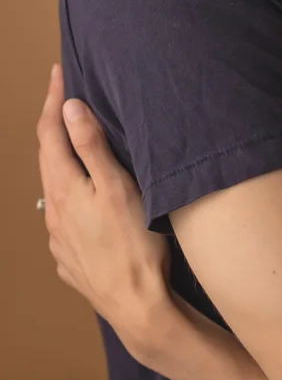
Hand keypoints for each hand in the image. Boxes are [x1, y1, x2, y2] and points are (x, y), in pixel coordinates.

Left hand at [37, 66, 171, 356]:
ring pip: (54, 191)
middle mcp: (54, 213)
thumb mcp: (119, 188)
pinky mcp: (70, 260)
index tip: (57, 72)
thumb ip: (93, 147)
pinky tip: (84, 202)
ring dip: (61, 163)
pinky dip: (70, 199)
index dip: (52, 100)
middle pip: (47, 160)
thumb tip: (70, 108)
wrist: (137, 307)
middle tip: (64, 98)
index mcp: (65, 189)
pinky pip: (63, 221)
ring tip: (74, 146)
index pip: (50, 134)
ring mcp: (59, 240)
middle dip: (53, 127)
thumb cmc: (135, 246)